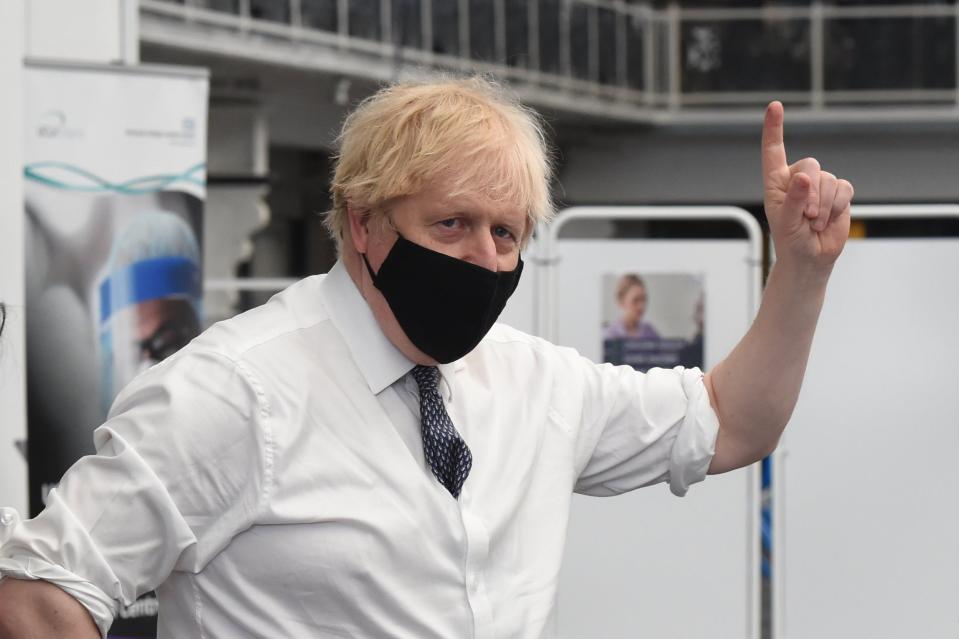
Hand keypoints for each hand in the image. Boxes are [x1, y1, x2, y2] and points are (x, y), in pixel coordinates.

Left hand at [762, 101, 854, 272]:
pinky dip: (838, 207)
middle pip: (811, 165)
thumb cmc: (790, 240)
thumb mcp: (786, 222)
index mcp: (776, 181)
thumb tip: (805, 177)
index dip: (775, 128)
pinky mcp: (839, 193)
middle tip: (807, 217)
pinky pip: (845, 189)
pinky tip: (828, 221)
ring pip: (829, 179)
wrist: (811, 258)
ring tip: (814, 224)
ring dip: (824, 206)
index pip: (774, 150)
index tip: (775, 106)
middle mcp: (798, 178)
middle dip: (811, 193)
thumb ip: (793, 200)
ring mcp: (820, 184)